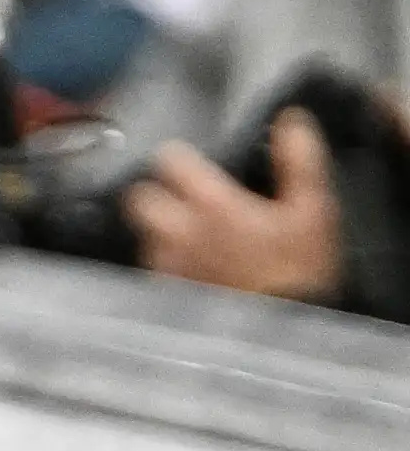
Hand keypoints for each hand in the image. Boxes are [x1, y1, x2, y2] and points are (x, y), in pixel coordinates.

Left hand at [127, 111, 344, 304]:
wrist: (283, 330)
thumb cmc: (299, 267)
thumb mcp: (312, 208)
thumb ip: (298, 160)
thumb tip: (289, 119)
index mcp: (210, 204)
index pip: (168, 161)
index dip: (176, 157)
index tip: (189, 162)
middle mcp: (176, 232)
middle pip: (137, 199)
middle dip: (153, 195)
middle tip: (179, 200)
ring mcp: (166, 266)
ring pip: (142, 236)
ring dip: (158, 232)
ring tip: (186, 236)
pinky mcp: (165, 294)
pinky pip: (152, 269)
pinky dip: (163, 263)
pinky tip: (187, 266)